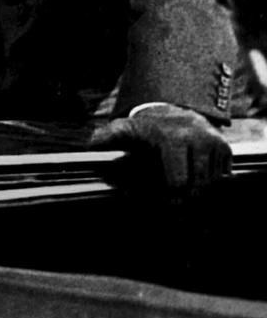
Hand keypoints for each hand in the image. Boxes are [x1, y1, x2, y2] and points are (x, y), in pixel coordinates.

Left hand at [91, 102, 232, 194]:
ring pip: (210, 184)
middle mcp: (197, 138)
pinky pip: (220, 178)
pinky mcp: (226, 149)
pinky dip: (208, 184)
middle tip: (174, 205)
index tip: (164, 203)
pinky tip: (193, 179)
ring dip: (197, 192)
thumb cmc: (144, 128)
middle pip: (196, 186)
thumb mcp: (122, 130)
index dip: (170, 198)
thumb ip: (105, 138)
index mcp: (172, 138)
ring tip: (181, 192)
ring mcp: (214, 143)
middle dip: (185, 198)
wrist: (171, 112)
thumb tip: (91, 149)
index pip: (178, 182)